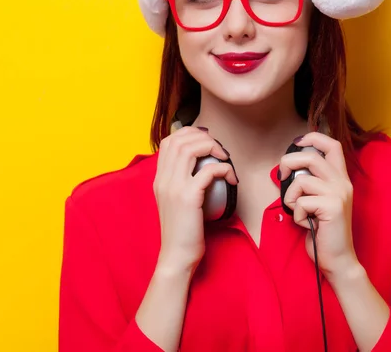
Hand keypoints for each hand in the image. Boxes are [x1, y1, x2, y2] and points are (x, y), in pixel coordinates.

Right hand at [154, 126, 237, 273]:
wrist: (176, 257)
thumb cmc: (182, 231)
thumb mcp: (176, 202)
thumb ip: (181, 182)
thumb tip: (201, 165)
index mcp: (159, 179)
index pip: (169, 141)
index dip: (190, 134)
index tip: (207, 142)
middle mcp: (163, 179)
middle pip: (180, 140)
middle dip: (203, 138)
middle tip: (219, 149)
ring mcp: (173, 188)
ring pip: (190, 149)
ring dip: (213, 148)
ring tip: (225, 158)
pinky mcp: (188, 197)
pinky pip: (208, 171)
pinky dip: (223, 169)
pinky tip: (231, 178)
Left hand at [278, 132, 357, 277]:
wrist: (338, 259)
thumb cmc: (323, 231)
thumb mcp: (318, 201)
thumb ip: (311, 182)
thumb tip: (289, 167)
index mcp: (340, 178)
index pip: (332, 145)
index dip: (313, 137)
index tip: (297, 141)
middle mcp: (342, 183)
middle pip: (311, 156)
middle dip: (289, 162)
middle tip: (281, 176)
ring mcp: (339, 194)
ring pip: (302, 180)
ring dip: (291, 197)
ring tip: (299, 211)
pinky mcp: (332, 207)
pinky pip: (300, 201)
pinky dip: (296, 214)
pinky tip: (307, 224)